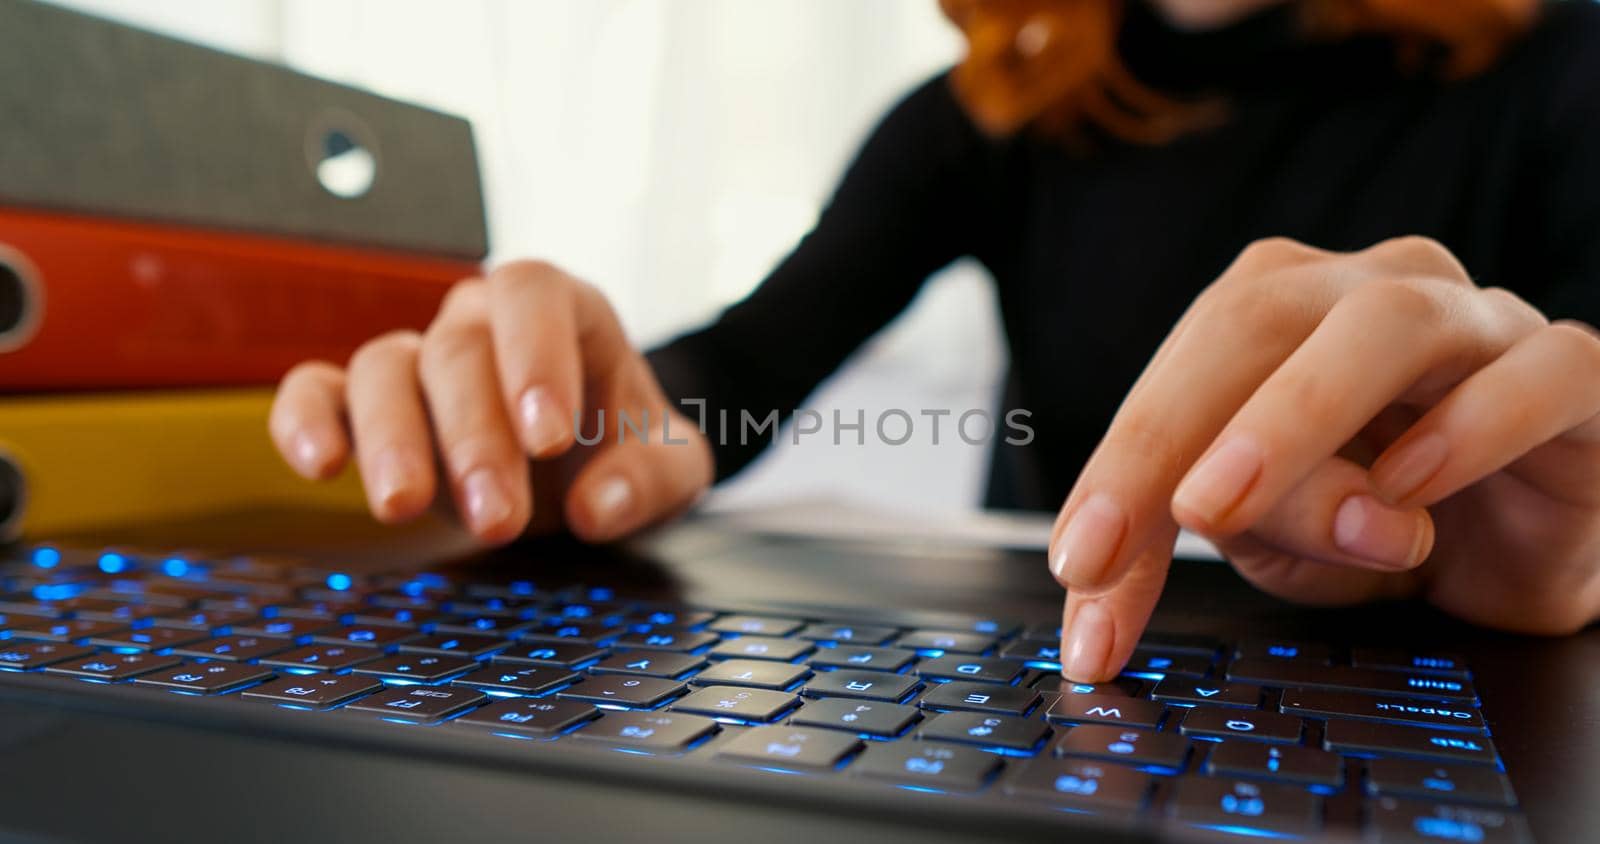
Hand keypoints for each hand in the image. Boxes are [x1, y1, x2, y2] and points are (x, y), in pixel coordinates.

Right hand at [269, 260, 712, 542]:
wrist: (586, 467)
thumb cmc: (625, 449)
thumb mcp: (672, 467)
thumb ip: (650, 480)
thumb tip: (598, 508)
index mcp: (560, 308)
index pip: (531, 295)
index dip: (535, 357)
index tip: (551, 438)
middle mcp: (480, 321)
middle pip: (458, 352)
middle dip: (475, 438)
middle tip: (496, 516)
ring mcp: (418, 359)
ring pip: (383, 370)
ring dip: (392, 441)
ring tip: (402, 507)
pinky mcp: (365, 408)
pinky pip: (317, 393)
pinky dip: (304, 421)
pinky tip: (319, 465)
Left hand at [1048, 236, 1599, 680]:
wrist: (1522, 542)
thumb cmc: (1381, 515)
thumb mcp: (1278, 537)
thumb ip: (1239, 522)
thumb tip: (1208, 514)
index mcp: (1272, 314)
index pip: (1175, 375)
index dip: (1117, 470)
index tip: (1079, 566)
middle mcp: (1364, 293)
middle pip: (1254, 320)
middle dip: (1177, 429)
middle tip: (1150, 523)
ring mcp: (1475, 321)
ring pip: (1385, 323)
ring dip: (1297, 416)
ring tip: (1235, 505)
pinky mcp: (1573, 372)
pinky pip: (1534, 372)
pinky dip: (1469, 425)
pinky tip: (1412, 486)